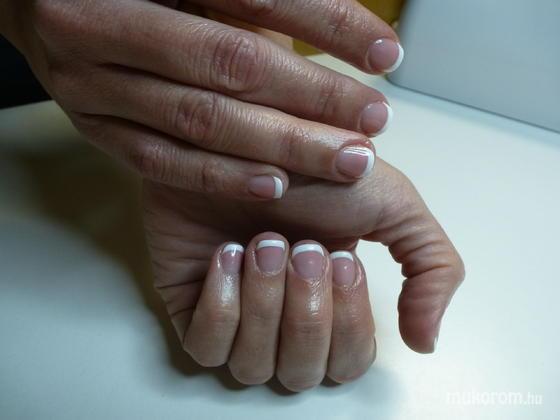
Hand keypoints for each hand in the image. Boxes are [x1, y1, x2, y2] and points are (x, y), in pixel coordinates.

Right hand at [2, 0, 400, 198]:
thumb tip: (329, 14)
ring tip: (344, 159)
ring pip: (202, 121)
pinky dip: (221, 176)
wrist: (40, 1)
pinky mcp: (97, 131)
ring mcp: (95, 86)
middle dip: (313, 97)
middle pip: (231, 66)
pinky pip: (162, 162)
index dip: (326, 24)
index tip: (385, 54)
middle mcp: (103, 25)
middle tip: (374, 120)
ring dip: (282, 145)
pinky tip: (275, 184)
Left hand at [144, 158, 464, 389]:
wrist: (242, 134)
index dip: (347, 323)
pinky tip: (227, 254)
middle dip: (305, 310)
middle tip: (300, 247)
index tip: (340, 259)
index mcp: (332, 305)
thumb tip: (425, 341)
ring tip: (261, 243)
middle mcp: (284, 321)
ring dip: (264, 303)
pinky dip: (222, 304)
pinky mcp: (189, 308)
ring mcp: (235, 319)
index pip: (348, 361)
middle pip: (303, 373)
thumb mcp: (393, 205)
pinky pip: (206, 348)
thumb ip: (432, 267)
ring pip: (254, 367)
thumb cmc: (311, 166)